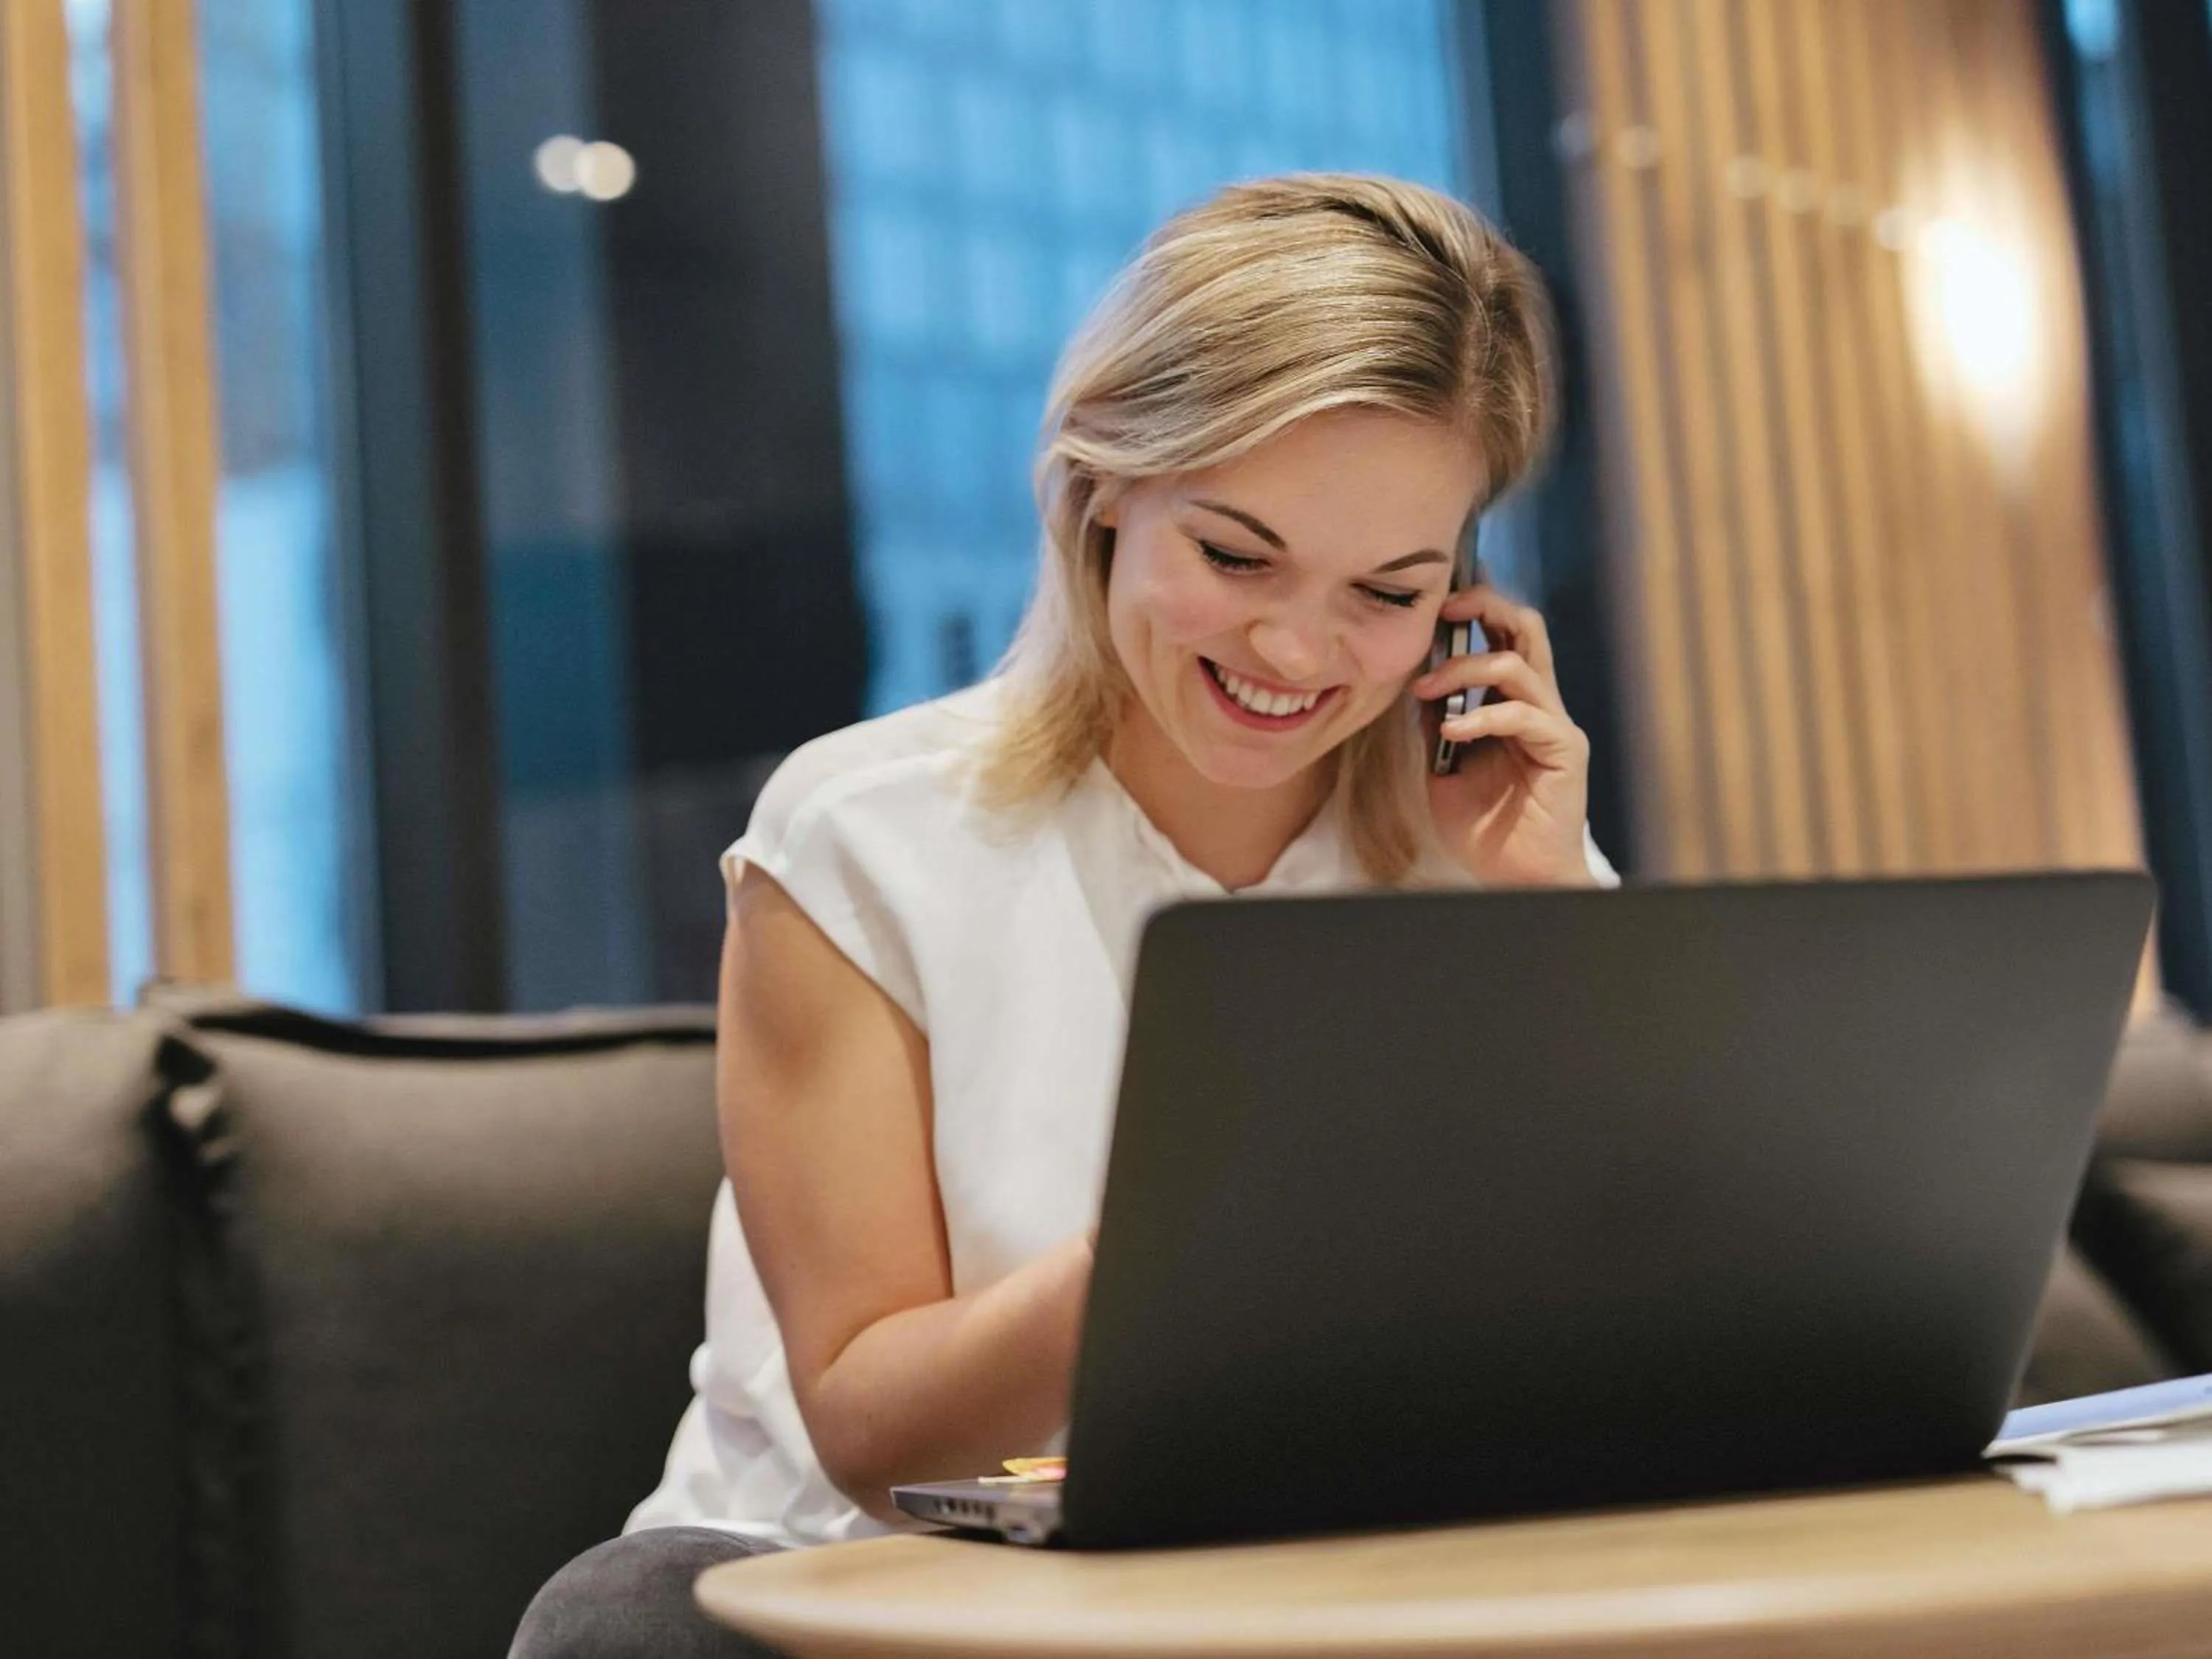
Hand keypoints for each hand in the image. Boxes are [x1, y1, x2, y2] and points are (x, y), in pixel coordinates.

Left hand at [1411, 584, 1595, 887]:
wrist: (1515, 876)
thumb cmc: (1484, 827)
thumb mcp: (1444, 767)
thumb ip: (1438, 722)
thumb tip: (1416, 682)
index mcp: (1514, 703)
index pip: (1504, 635)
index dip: (1476, 609)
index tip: (1434, 608)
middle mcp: (1540, 704)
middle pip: (1526, 629)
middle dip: (1485, 606)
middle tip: (1445, 610)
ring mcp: (1554, 725)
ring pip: (1519, 664)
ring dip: (1465, 669)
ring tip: (1427, 690)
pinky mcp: (1563, 751)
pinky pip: (1523, 716)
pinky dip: (1482, 717)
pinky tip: (1451, 732)